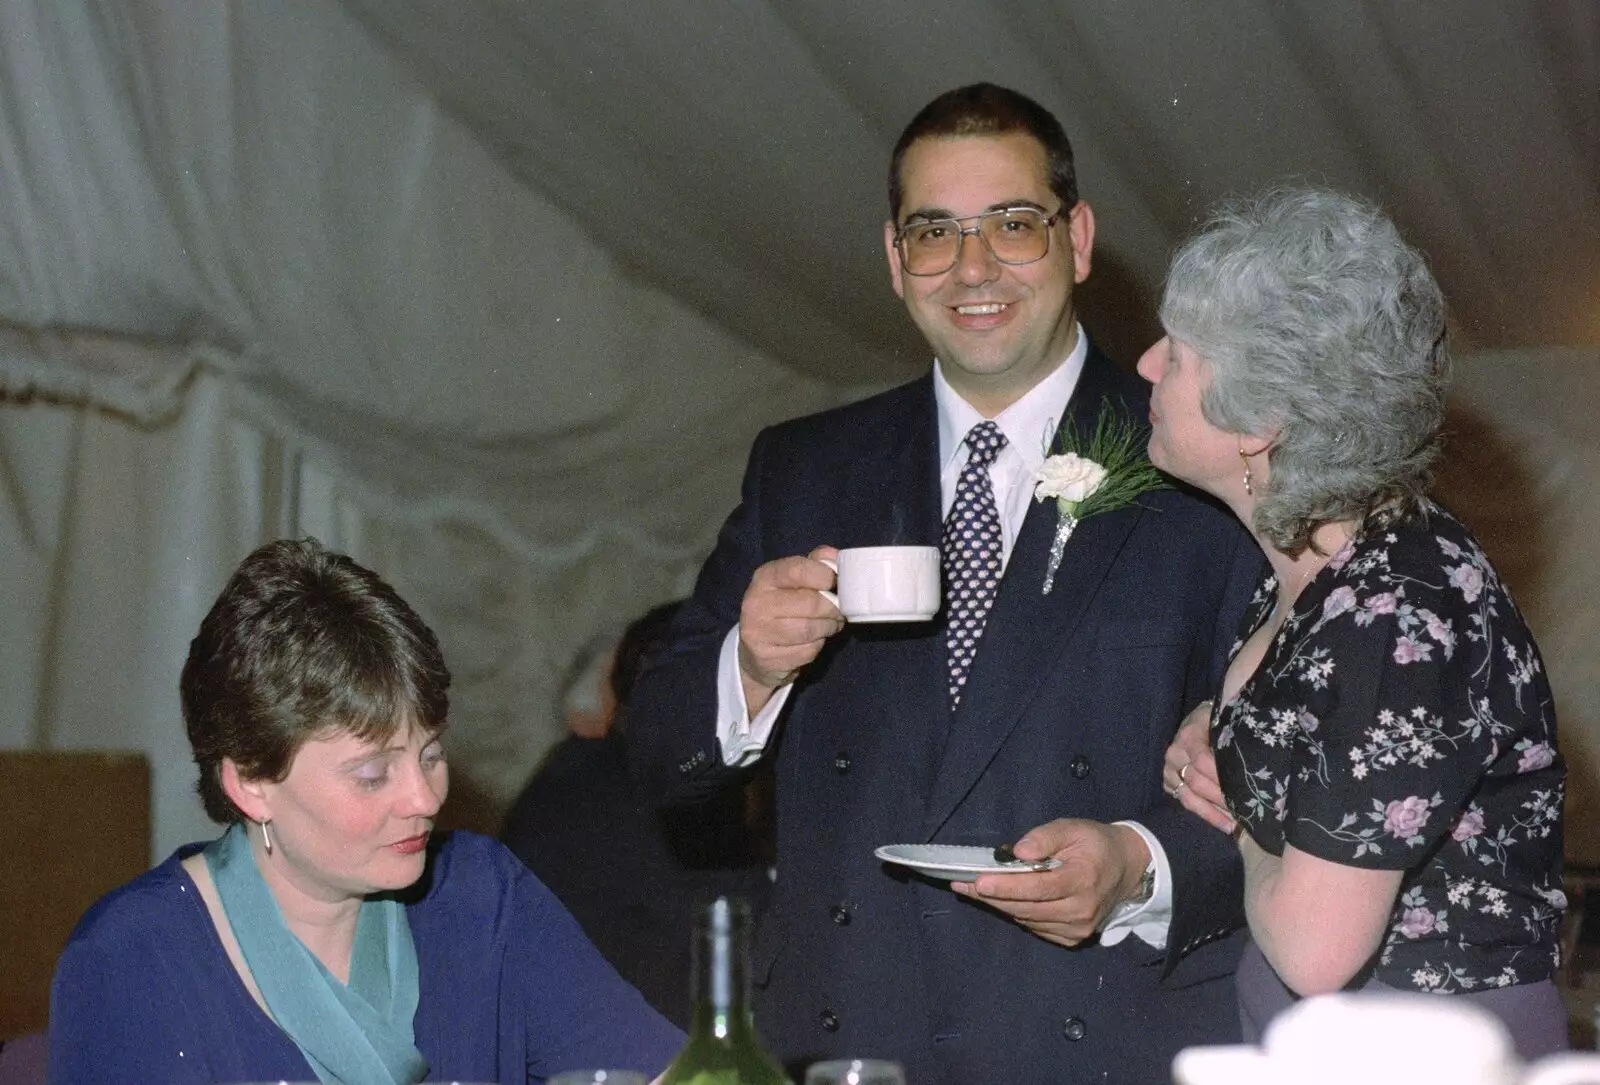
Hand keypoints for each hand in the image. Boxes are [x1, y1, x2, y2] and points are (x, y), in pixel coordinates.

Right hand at [737, 545, 845, 711]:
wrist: (755, 652)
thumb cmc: (782, 609)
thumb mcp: (793, 581)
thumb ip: (815, 564)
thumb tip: (835, 555)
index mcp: (764, 578)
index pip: (797, 570)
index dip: (823, 575)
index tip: (834, 582)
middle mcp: (755, 603)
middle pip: (810, 603)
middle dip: (833, 608)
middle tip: (839, 611)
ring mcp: (758, 632)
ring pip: (810, 629)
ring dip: (828, 628)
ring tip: (830, 625)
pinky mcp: (766, 658)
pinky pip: (807, 651)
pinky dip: (817, 646)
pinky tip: (813, 641)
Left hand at [951, 820, 1149, 946]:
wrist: (1127, 869)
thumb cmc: (1095, 844)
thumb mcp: (1073, 828)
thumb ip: (1044, 838)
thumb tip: (1016, 852)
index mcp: (1083, 881)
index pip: (1038, 888)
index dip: (1007, 886)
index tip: (978, 881)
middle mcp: (1081, 910)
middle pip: (1027, 908)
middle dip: (992, 897)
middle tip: (963, 884)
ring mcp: (1078, 929)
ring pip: (1027, 920)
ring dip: (1000, 905)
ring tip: (974, 890)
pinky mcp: (1073, 938)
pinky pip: (1035, 927)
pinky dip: (1017, 913)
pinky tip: (1002, 900)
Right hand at [1163, 701, 1235, 832]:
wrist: (1196, 721)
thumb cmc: (1216, 721)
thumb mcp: (1224, 720)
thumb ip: (1232, 737)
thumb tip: (1253, 761)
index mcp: (1190, 736)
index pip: (1203, 762)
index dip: (1222, 777)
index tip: (1244, 790)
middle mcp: (1175, 753)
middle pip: (1196, 782)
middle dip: (1221, 799)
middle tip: (1244, 812)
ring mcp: (1169, 769)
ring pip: (1188, 797)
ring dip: (1212, 813)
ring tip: (1233, 825)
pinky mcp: (1168, 782)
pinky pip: (1184, 802)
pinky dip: (1204, 814)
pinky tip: (1223, 822)